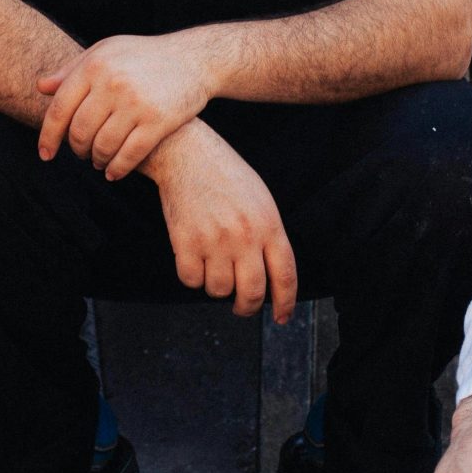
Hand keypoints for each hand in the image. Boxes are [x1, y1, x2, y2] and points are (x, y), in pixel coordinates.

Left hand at [36, 32, 213, 180]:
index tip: (45, 155)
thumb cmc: (144, 55)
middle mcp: (112, 83)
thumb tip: (41, 87)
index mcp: (94, 65)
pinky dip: (117, 169)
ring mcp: (136, 103)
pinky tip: (113, 172)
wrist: (195, 58)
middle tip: (81, 154)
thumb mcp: (107, 51)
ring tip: (98, 161)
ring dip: (96, 160)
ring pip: (103, 146)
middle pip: (80, 132)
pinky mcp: (158, 121)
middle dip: (76, 149)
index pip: (59, 109)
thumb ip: (73, 69)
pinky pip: (129, 155)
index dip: (48, 136)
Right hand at [143, 123, 297, 321]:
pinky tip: (194, 259)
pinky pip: (191, 280)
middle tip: (242, 307)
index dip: (286, 303)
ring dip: (216, 286)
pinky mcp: (185, 242)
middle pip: (252, 293)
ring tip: (214, 265)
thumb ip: (268, 236)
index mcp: (269, 225)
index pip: (285, 276)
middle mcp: (244, 236)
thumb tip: (271, 278)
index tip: (281, 318)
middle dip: (248, 308)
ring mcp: (214, 240)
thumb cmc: (227, 176)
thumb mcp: (261, 200)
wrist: (188, 154)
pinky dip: (192, 277)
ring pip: (219, 290)